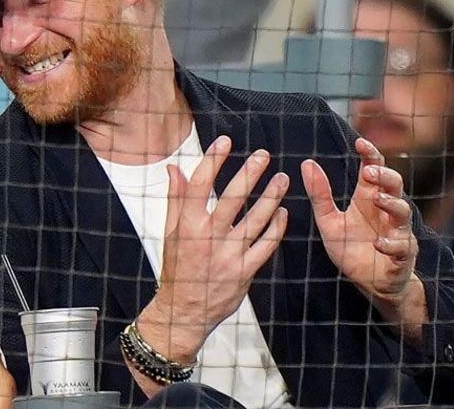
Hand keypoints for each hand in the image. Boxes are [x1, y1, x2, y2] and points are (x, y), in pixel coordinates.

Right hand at [139, 135, 288, 361]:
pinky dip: (276, 228)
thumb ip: (176, 199)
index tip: (225, 142)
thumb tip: (174, 169)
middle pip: (232, 198)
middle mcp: (208, 237)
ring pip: (255, 220)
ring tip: (282, 179)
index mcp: (187, 225)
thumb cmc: (177, 268)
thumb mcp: (170, 232)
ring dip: (271, 197)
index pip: (200, 185)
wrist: (184, 311)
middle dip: (250, 174)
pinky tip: (284, 213)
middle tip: (264, 156)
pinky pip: (265, 245)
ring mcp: (229, 255)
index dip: (213, 161)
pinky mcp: (245, 271)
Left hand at [301, 138, 417, 304]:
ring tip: (376, 198)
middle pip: (395, 186)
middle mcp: (386, 212)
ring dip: (392, 204)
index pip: (374, 171)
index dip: (371, 155)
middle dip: (385, 176)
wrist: (368, 283)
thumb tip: (306, 164)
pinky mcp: (401, 256)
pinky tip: (379, 242)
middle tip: (370, 171)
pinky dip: (391, 244)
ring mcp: (397, 233)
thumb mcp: (329, 221)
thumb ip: (320, 195)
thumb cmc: (351, 247)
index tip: (360, 142)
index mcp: (368, 200)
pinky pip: (402, 247)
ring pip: (404, 212)